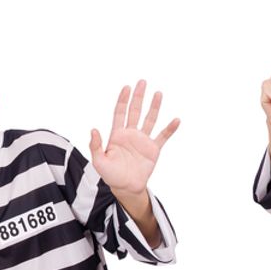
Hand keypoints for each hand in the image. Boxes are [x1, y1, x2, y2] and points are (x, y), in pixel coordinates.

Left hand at [89, 80, 180, 195]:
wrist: (126, 187)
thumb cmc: (110, 174)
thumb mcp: (99, 161)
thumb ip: (96, 145)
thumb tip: (94, 129)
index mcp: (117, 134)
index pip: (120, 112)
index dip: (123, 99)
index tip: (127, 87)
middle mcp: (131, 134)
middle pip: (135, 111)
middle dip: (138, 96)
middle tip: (142, 82)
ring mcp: (143, 141)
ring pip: (150, 119)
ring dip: (154, 107)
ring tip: (159, 94)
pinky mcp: (153, 149)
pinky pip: (163, 136)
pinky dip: (170, 129)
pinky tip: (176, 120)